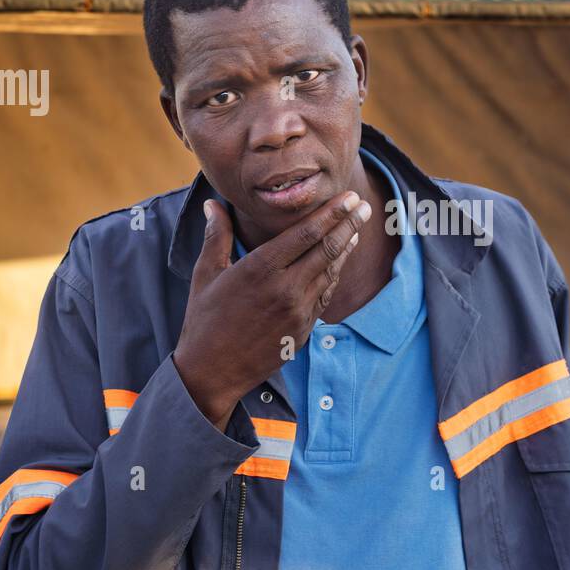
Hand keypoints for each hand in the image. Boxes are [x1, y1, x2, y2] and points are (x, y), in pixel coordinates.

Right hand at [173, 190, 372, 427]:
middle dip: (349, 224)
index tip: (348, 198)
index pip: (306, 233)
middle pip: (327, 249)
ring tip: (356, 229)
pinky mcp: (304, 330)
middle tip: (365, 205)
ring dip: (346, 248)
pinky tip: (339, 262)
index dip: (332, 213)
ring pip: (331, 272)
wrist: (212, 371)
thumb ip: (217, 236)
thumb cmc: (204, 320)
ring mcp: (298, 311)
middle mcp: (285, 288)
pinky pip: (325, 295)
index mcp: (260, 269)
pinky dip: (334, 275)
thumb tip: (214, 203)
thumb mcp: (205, 274)